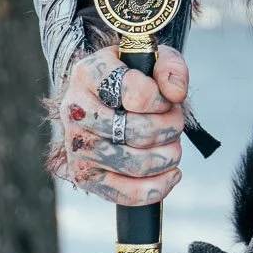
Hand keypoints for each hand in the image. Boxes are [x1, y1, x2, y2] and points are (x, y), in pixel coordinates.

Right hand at [51, 45, 188, 207]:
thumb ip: (171, 67)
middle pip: (139, 132)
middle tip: (175, 122)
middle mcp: (76, 110)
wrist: (102, 98)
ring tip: (171, 144)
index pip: (138, 95)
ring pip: (137, 164)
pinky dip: (158, 187)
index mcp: (89, 74)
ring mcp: (76, 146)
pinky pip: (126, 194)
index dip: (163, 101)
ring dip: (168, 156)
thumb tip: (176, 93)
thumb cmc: (132, 78)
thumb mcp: (153, 59)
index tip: (166, 100)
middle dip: (171, 128)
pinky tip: (170, 173)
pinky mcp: (83, 176)